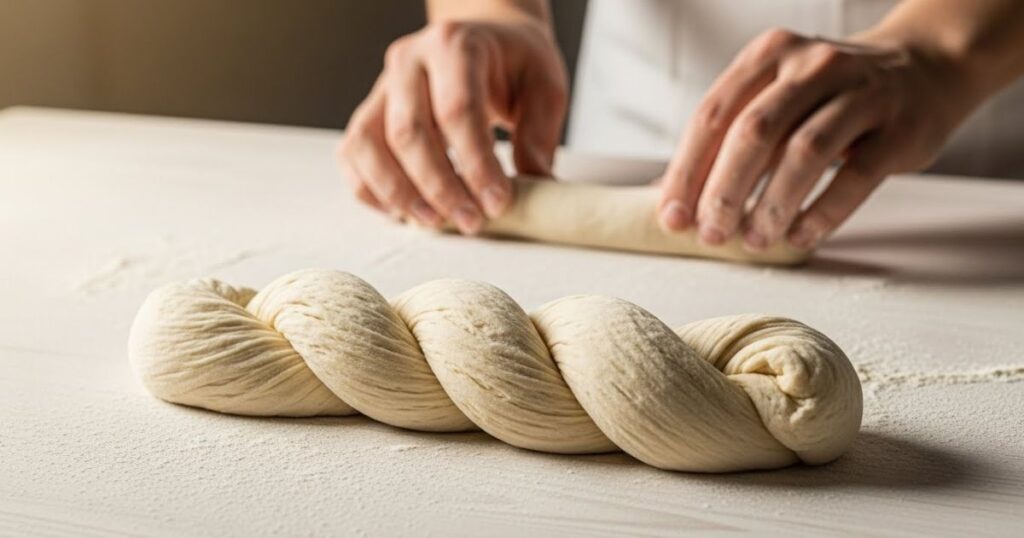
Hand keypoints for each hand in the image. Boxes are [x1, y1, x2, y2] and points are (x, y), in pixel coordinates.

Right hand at [338, 19, 567, 233]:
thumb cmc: (516, 65)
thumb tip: (537, 188)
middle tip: (471, 222)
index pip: (457, 110)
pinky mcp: (369, 112)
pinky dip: (370, 190)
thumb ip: (538, 137)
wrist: (486, 42)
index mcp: (454, 45)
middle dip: (439, 187)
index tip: (497, 204)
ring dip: (398, 193)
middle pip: (408, 132)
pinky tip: (403, 213)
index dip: (475, 164)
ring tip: (435, 222)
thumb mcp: (545, 88)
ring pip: (368, 144)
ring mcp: (382, 86)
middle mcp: (409, 61)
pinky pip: (353, 155)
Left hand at [657, 28, 970, 249]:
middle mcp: (812, 65)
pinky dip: (823, 212)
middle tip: (710, 234)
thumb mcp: (777, 96)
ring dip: (772, 204)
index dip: (687, 170)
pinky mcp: (900, 128)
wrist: (926, 67)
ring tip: (753, 240)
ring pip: (804, 151)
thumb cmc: (831, 95)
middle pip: (754, 132)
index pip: (713, 116)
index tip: (673, 217)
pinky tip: (799, 236)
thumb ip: (730, 139)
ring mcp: (860, 92)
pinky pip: (856, 175)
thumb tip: (671, 199)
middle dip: (724, 191)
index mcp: (768, 56)